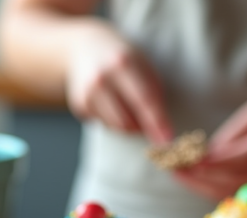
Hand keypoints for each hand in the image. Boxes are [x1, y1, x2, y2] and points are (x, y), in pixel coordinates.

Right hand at [65, 22, 171, 143]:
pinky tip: (111, 101)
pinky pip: (105, 125)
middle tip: (150, 118)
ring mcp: (87, 93)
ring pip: (117, 127)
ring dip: (130, 124)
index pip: (144, 99)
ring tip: (129, 104)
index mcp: (122, 63)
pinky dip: (114, 119)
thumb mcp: (143, 64)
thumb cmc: (122, 58)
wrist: (84, 47)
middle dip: (143, 126)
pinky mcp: (79, 105)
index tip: (167, 139)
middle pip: (128, 121)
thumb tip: (162, 128)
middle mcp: (101, 78)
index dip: (157, 121)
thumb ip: (154, 93)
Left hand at [174, 92, 246, 199]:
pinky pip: (237, 192)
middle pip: (237, 181)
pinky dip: (212, 187)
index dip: (214, 164)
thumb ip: (229, 139)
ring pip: (234, 191)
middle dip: (202, 178)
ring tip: (178, 174)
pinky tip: (193, 178)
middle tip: (175, 169)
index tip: (189, 162)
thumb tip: (201, 160)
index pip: (244, 158)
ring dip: (202, 186)